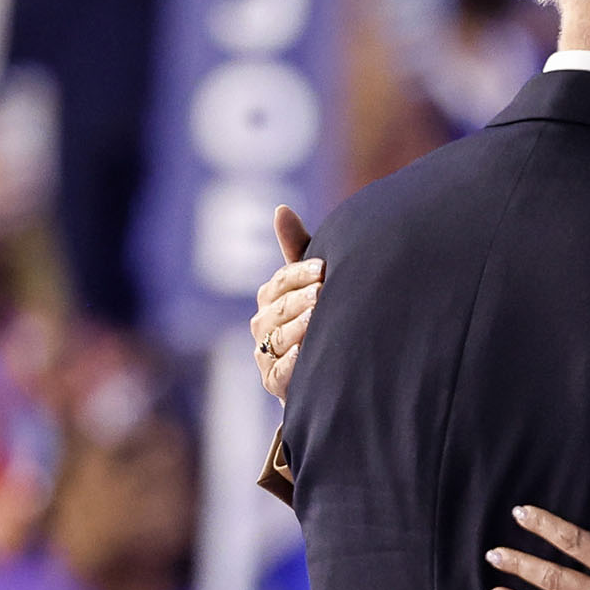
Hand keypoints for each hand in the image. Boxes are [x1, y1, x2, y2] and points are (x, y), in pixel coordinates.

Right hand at [250, 206, 320, 401]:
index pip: (281, 281)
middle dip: (301, 300)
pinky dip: (292, 363)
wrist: (327, 369)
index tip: (323, 268)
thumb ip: (296, 248)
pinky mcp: (274, 381)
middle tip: (323, 293)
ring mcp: (266, 354)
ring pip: (280, 337)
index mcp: (270, 298)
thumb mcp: (311, 282)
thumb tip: (280, 208)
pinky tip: (306, 353)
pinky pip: (281, 371)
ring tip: (317, 320)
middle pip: (280, 308)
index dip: (300, 274)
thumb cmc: (318, 315)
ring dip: (298, 328)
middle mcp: (263, 324)